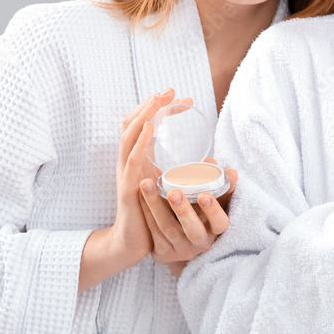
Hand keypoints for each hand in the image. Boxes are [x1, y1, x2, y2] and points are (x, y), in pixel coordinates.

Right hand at [79, 88, 177, 290]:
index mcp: (137, 158)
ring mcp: (125, 172)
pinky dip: (140, 141)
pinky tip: (150, 128)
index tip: (183, 99)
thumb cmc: (152, 214)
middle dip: (151, 103)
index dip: (159, 109)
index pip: (144, 125)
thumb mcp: (167, 185)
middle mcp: (128, 161)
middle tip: (171, 90)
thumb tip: (208, 159)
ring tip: (160, 99)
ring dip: (145, 114)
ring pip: (129, 134)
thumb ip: (180, 171)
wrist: (134, 243)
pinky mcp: (127, 186)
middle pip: (133, 122)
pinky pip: (131, 159)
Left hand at [139, 156, 237, 277]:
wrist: (184, 244)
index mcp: (215, 230)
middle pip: (193, 230)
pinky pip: (152, 231)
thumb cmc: (202, 216)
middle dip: (183, 211)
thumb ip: (219, 185)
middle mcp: (200, 243)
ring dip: (155, 206)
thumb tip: (218, 165)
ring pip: (167, 228)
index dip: (213, 210)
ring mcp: (180, 249)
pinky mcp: (162, 252)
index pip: (220, 222)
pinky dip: (146, 212)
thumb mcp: (214, 204)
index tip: (205, 194)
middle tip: (174, 192)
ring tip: (146, 184)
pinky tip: (139, 195)